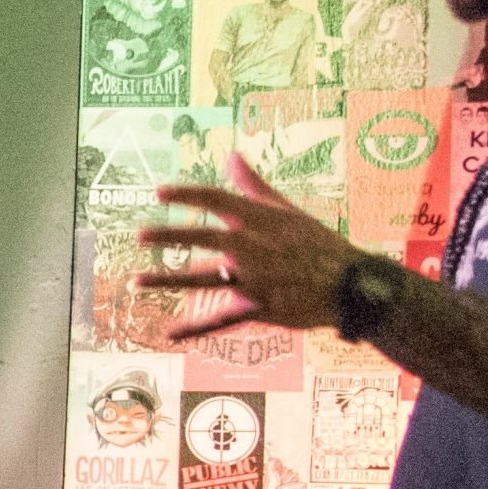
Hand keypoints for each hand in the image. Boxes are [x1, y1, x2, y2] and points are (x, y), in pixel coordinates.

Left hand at [138, 160, 360, 332]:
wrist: (351, 285)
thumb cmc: (318, 243)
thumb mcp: (288, 212)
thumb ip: (254, 186)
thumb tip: (233, 154)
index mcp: (260, 221)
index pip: (216, 200)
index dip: (186, 194)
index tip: (158, 192)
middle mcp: (253, 247)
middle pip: (202, 237)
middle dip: (168, 236)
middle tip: (139, 235)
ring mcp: (255, 279)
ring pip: (202, 280)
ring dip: (167, 281)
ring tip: (136, 281)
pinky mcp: (260, 308)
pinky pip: (221, 321)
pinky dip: (194, 329)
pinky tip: (168, 333)